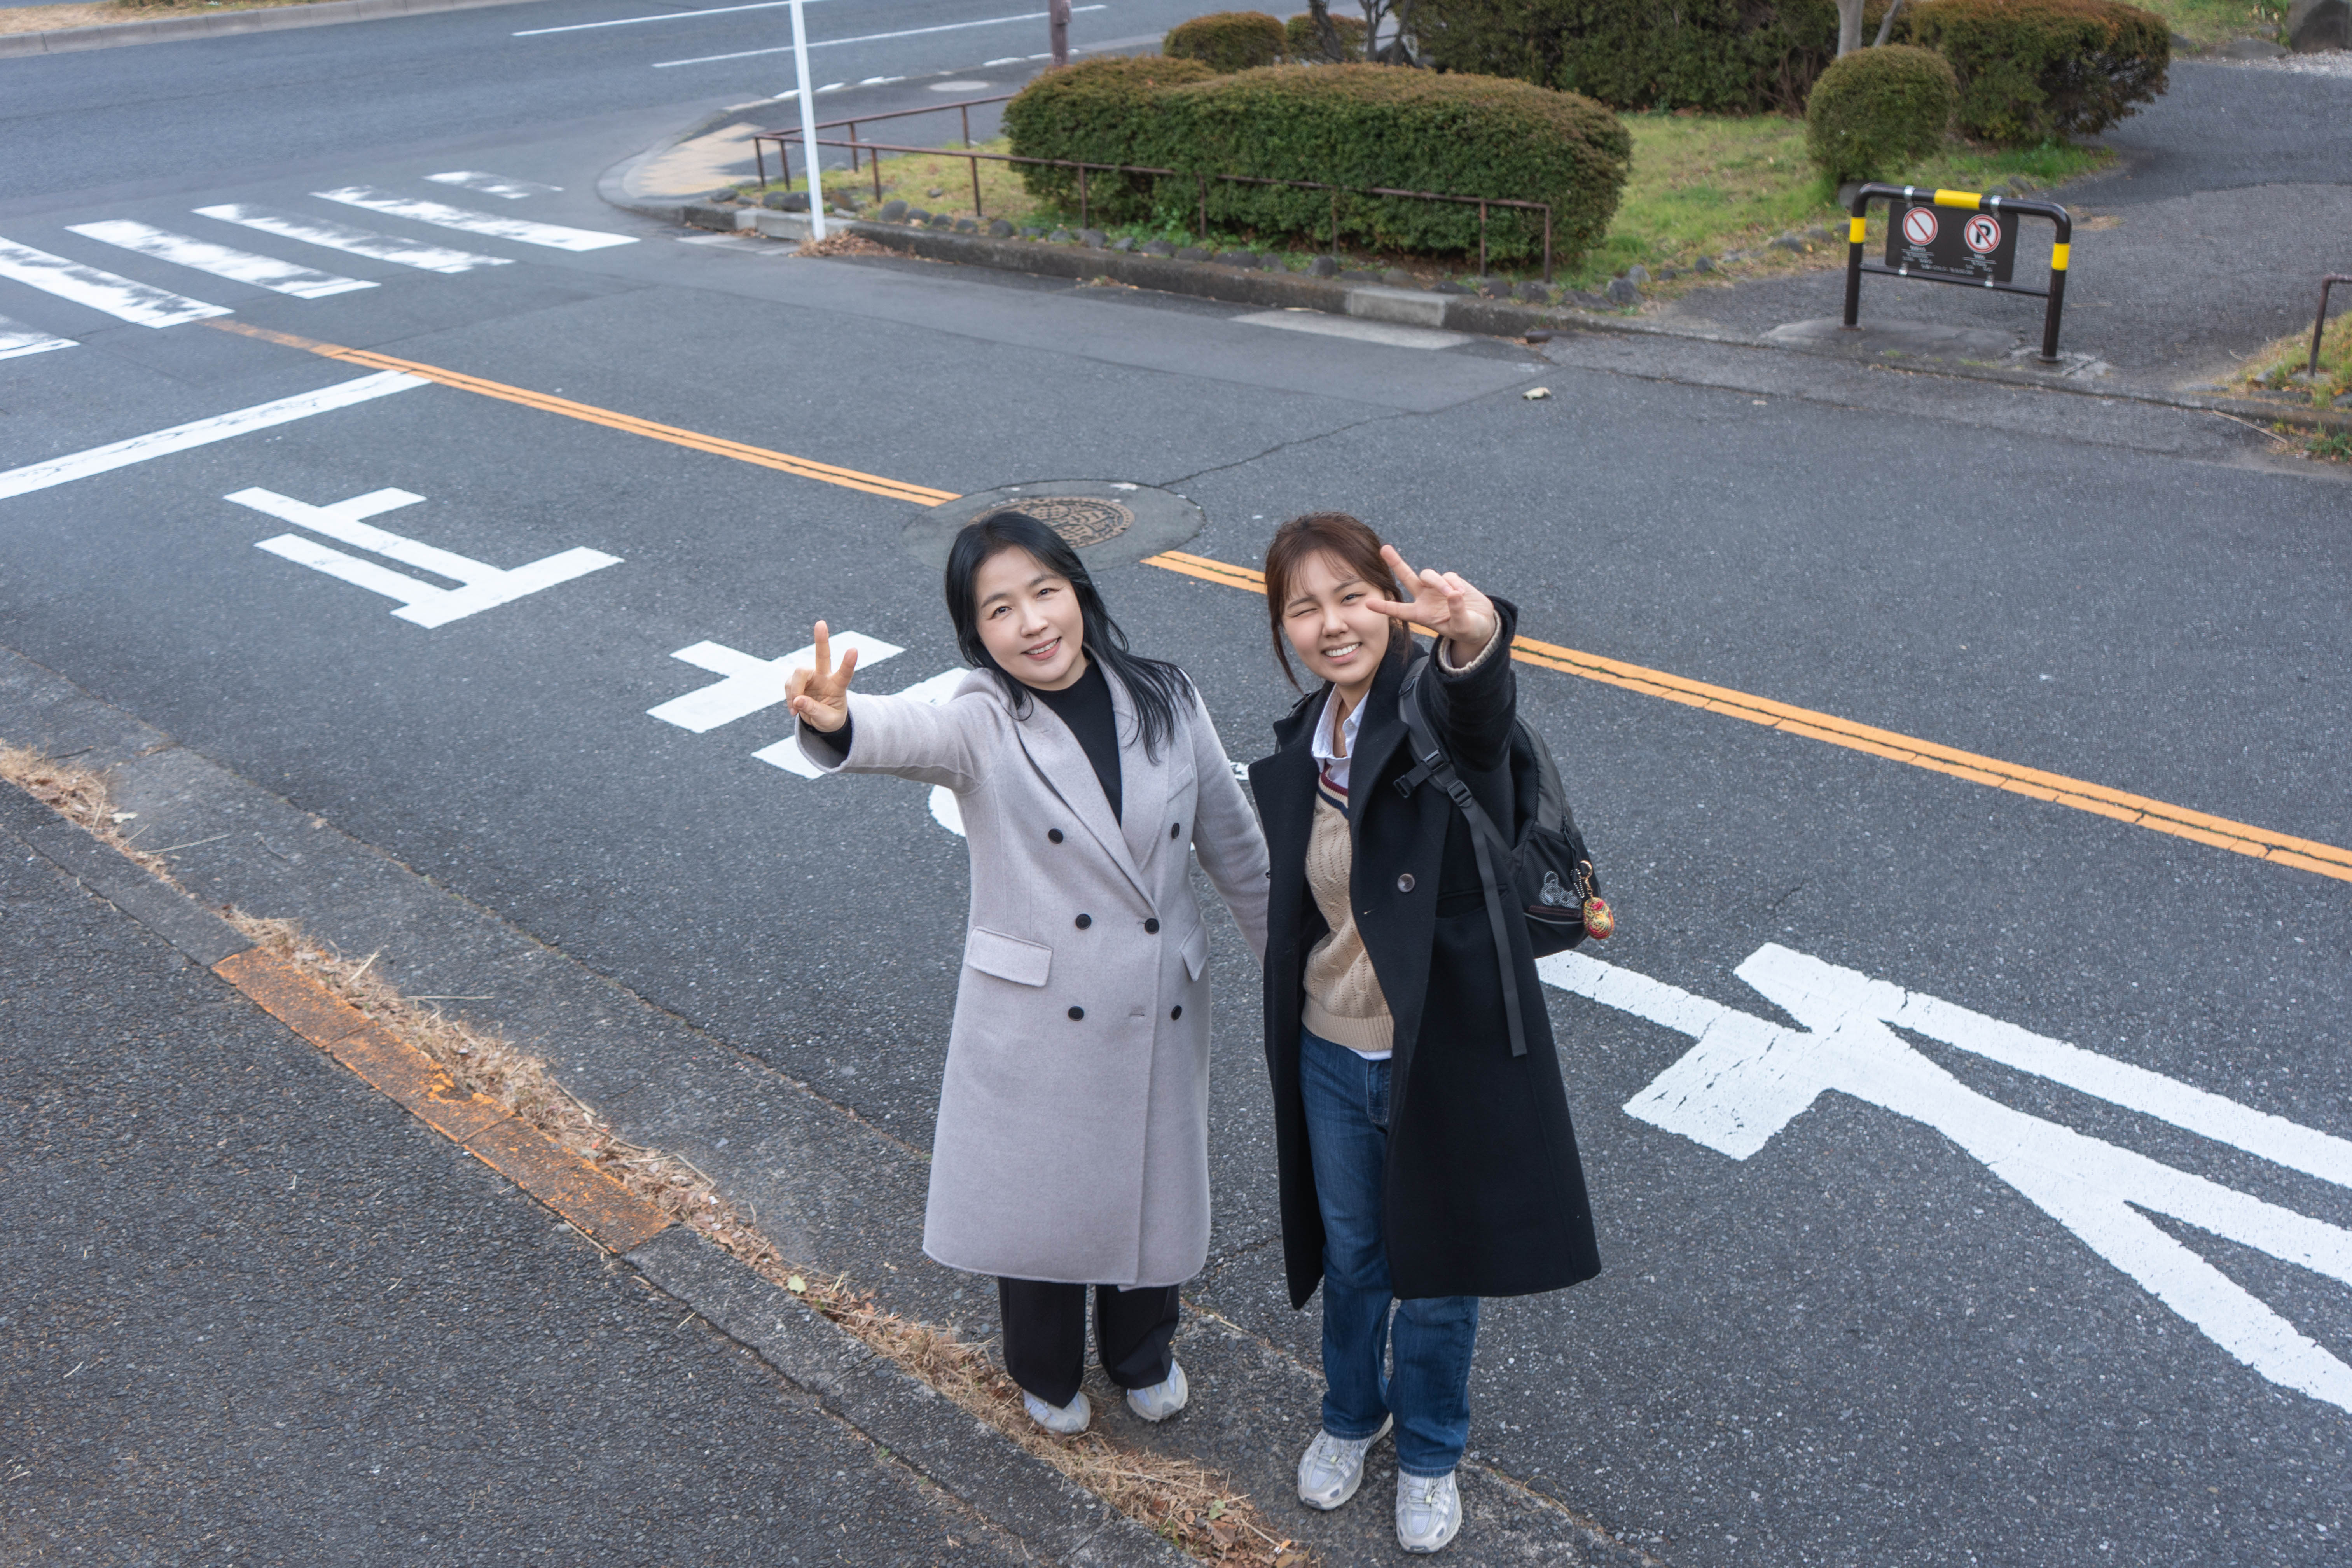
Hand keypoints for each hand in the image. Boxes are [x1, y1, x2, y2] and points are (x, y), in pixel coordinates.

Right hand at [786, 620, 859, 732]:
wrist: (821, 719)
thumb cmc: (830, 718)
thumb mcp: (827, 721)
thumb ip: (814, 710)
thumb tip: (797, 700)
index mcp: (838, 686)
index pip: (845, 674)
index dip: (848, 663)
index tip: (853, 649)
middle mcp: (824, 676)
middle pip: (822, 656)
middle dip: (821, 639)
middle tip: (821, 623)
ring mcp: (810, 676)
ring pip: (798, 673)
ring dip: (794, 691)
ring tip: (796, 710)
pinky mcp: (798, 680)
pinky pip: (788, 684)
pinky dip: (789, 697)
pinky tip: (794, 709)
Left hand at [1363, 545, 1497, 663]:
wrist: (1482, 622)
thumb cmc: (1468, 629)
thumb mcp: (1462, 626)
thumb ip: (1457, 612)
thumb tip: (1453, 593)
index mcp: (1421, 615)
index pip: (1399, 610)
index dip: (1384, 607)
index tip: (1368, 603)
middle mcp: (1424, 599)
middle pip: (1407, 577)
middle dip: (1396, 562)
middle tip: (1384, 549)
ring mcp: (1436, 588)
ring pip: (1429, 575)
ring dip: (1439, 583)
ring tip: (1454, 594)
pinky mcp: (1450, 580)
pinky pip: (1448, 576)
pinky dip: (1454, 583)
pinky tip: (1462, 594)